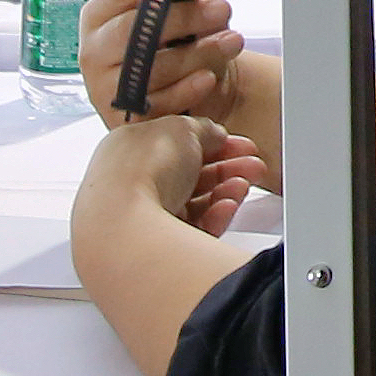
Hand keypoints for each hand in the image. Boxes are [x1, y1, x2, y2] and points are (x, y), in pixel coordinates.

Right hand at [78, 0, 249, 125]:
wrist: (184, 91)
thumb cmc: (177, 43)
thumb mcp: (181, 12)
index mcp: (101, 14)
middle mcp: (94, 49)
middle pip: (132, 28)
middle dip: (182, 17)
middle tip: (221, 10)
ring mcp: (104, 86)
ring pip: (149, 68)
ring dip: (197, 53)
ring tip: (231, 41)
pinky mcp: (123, 118)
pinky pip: (157, 103)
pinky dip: (187, 89)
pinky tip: (208, 77)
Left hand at [80, 107, 268, 234]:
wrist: (124, 229)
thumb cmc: (138, 174)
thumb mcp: (180, 129)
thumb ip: (202, 128)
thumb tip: (213, 133)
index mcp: (129, 149)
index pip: (176, 144)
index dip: (210, 141)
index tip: (236, 143)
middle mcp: (133, 184)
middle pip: (188, 175)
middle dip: (226, 168)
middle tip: (251, 165)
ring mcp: (143, 217)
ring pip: (193, 203)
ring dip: (223, 191)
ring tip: (242, 185)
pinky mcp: (158, 247)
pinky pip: (193, 230)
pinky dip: (214, 217)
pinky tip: (226, 207)